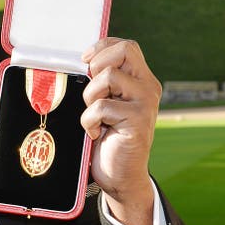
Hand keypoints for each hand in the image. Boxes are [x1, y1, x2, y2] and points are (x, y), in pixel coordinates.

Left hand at [80, 38, 161, 224]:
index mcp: (140, 80)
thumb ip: (100, 83)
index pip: (126, 47)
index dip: (102, 48)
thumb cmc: (107, 139)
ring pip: (109, 76)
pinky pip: (101, 107)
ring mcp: (145, 104)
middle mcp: (147, 87)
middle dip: (97, 66)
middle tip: (92, 91)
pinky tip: (94, 133)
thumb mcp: (105, 103)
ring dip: (90, 96)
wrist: (120, 177)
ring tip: (93, 115)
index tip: (85, 63)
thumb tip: (76, 64)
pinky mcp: (138, 121)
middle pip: (124, 51)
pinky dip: (89, 120)